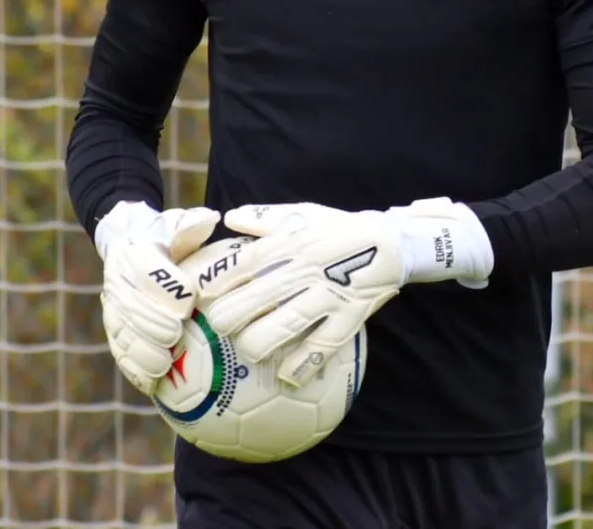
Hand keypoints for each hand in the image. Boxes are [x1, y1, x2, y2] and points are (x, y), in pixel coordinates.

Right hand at [95, 200, 220, 393]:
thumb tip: (211, 219)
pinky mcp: (114, 330)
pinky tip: (151, 383)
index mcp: (135, 254)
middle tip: (174, 335)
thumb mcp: (178, 223)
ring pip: (122, 334)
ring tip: (162, 365)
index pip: (147, 272)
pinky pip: (120, 352)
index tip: (188, 301)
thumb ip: (192, 223)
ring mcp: (113, 309)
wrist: (128, 243)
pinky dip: (133, 369)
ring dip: (140, 352)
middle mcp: (118, 282)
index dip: (166, 288)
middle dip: (152, 323)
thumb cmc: (166, 236)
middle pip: (131, 308)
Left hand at [199, 198, 493, 387]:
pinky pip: (322, 347)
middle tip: (215, 328)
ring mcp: (328, 296)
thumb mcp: (305, 214)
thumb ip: (266, 217)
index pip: (246, 263)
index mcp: (292, 243)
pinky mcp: (348, 318)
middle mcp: (306, 270)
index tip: (198, 295)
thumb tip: (230, 218)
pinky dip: (301, 364)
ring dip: (258, 342)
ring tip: (246, 351)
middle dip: (228, 317)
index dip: (217, 281)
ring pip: (284, 325)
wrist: (393, 243)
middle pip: (257, 298)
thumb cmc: (341, 228)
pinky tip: (285, 377)